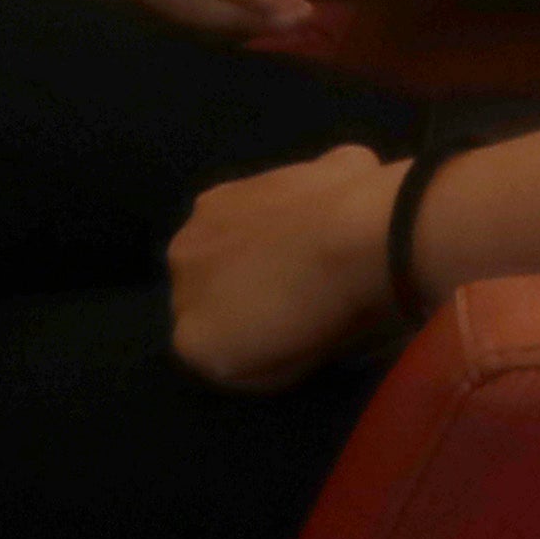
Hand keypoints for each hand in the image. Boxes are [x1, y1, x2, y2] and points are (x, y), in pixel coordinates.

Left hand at [167, 147, 407, 387]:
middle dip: (253, 299)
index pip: (233, 255)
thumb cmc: (351, 203)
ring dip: (253, 331)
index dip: (272, 271)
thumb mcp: (338, 169)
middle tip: (303, 308)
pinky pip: (231, 368)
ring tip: (303, 331)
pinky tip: (297, 352)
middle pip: (217, 291)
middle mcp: (184, 245)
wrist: (357, 234)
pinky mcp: (191, 341)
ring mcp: (183, 293)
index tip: (307, 279)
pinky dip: (262, 369)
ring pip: (221, 328)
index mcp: (212, 207)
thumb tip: (331, 176)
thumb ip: (317, 181)